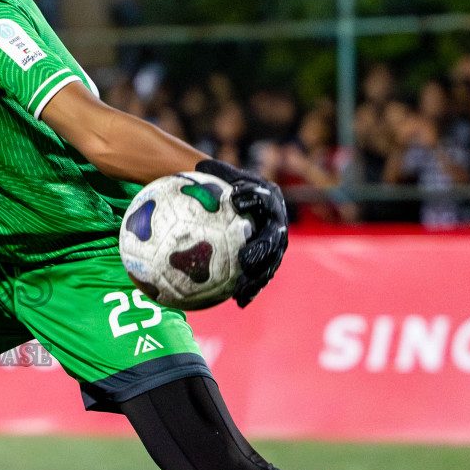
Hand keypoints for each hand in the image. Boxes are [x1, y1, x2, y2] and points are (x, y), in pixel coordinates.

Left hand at [196, 159, 287, 307]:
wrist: (238, 203)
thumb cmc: (220, 187)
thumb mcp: (214, 177)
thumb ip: (208, 175)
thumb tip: (192, 167)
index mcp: (266, 197)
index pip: (261, 197)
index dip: (252, 198)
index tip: (235, 200)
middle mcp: (276, 220)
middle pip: (273, 236)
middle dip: (261, 248)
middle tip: (246, 258)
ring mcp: (275, 242)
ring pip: (270, 262)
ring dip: (257, 277)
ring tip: (240, 290)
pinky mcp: (269, 260)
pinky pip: (261, 276)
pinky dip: (251, 288)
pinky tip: (237, 302)